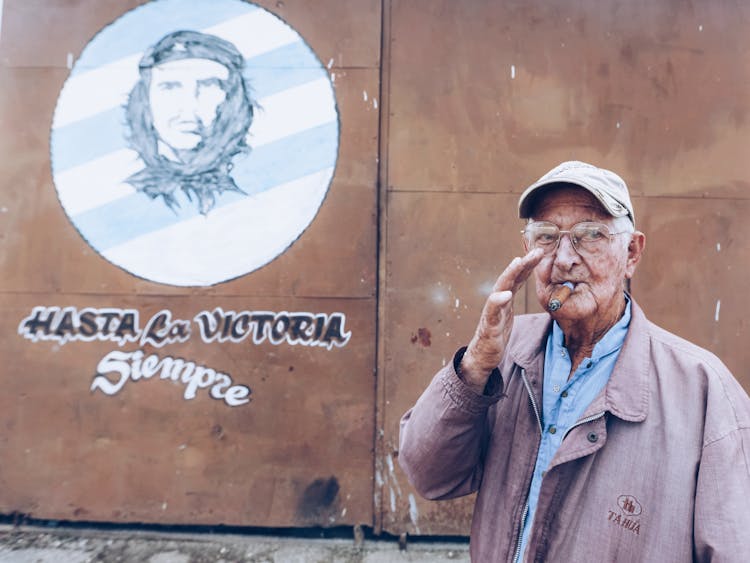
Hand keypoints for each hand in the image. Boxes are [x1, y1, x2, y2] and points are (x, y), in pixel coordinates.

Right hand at [460, 248, 543, 391]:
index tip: (540, 252)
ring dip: (509, 275)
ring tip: (518, 262)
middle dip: (522, 264)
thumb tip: (518, 284)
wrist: (482, 356)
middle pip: (509, 278)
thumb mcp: (507, 313)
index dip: (528, 265)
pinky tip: (505, 294)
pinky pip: (493, 312)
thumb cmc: (495, 334)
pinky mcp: (489, 326)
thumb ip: (510, 298)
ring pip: (500, 289)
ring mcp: (492, 312)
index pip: (517, 278)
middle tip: (537, 251)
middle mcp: (497, 301)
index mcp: (504, 298)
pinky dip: (498, 301)